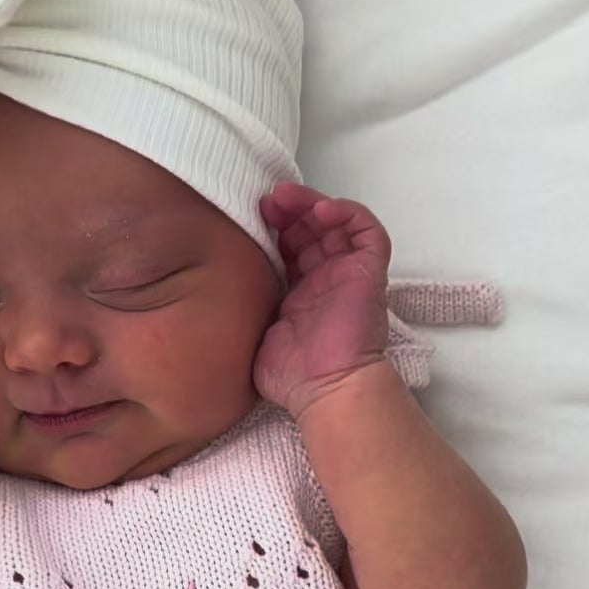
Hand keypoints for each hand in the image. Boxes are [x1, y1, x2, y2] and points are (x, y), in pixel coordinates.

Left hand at [253, 184, 391, 420]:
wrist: (325, 390)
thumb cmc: (292, 376)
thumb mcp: (257, 334)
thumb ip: (249, 309)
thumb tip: (218, 293)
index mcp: (300, 294)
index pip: (288, 247)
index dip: (272, 228)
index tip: (249, 217)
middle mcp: (325, 280)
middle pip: (310, 230)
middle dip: (288, 210)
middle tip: (266, 202)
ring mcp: (348, 275)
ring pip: (336, 224)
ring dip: (311, 204)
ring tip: (286, 197)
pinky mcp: (370, 274)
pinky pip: (367, 232)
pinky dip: (347, 213)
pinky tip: (321, 210)